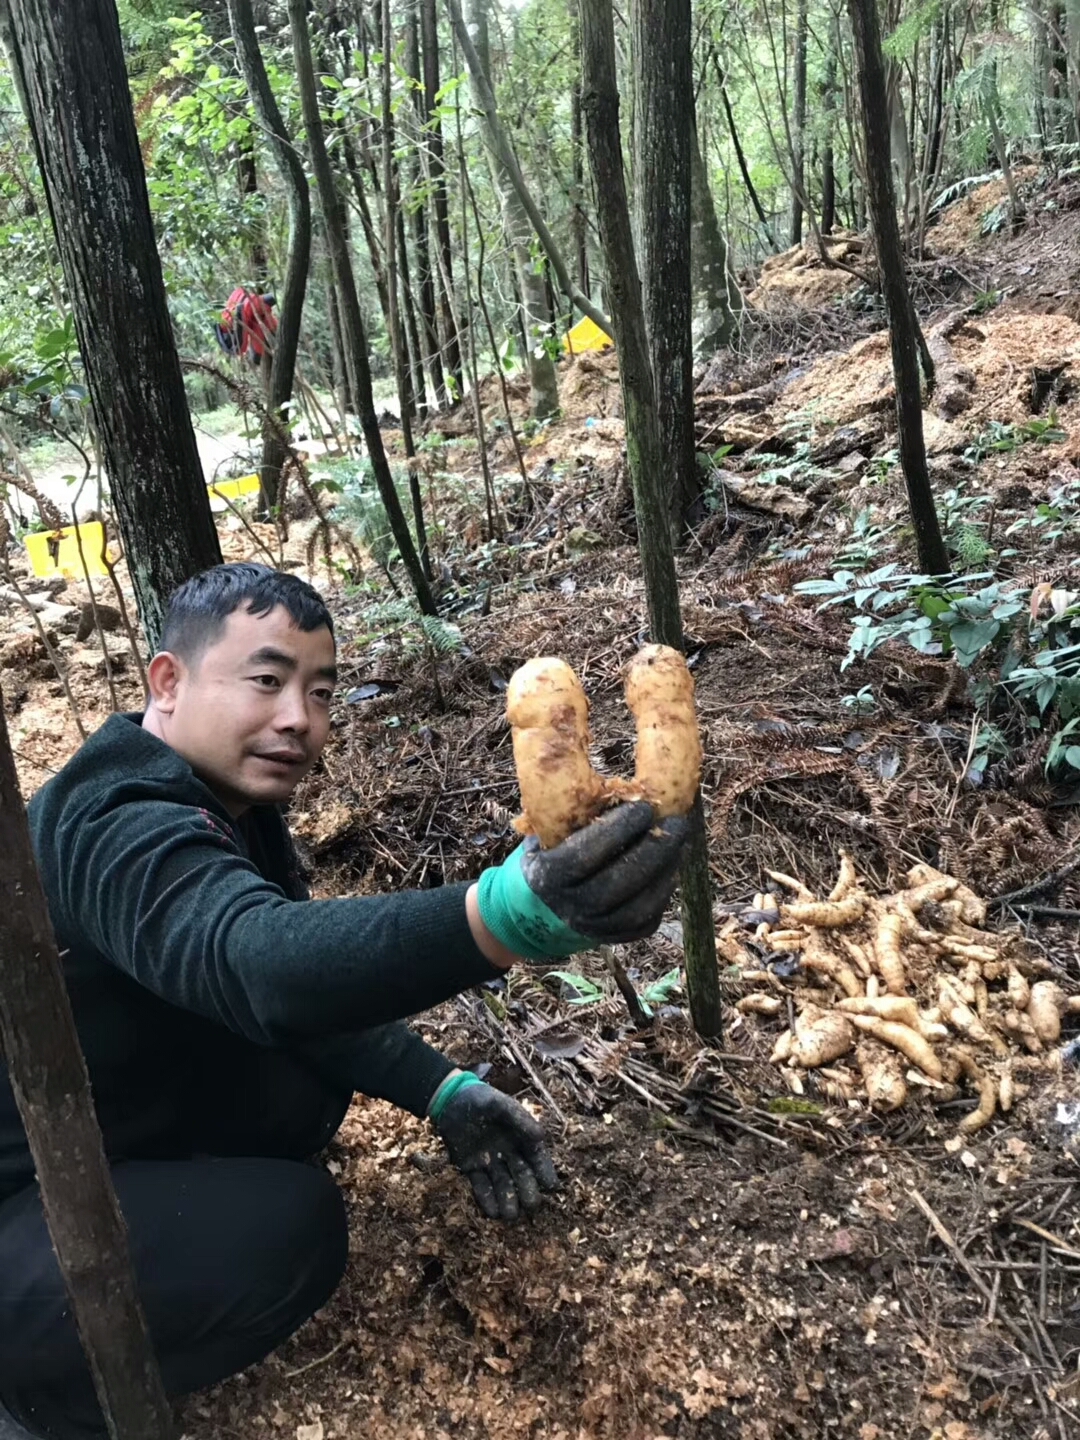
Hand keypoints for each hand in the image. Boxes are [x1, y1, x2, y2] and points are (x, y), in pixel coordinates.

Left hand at [433, 1081, 558, 1220]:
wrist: (448, 1100)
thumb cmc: (479, 1098)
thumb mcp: (499, 1104)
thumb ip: (519, 1119)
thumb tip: (541, 1137)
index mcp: (520, 1137)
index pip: (537, 1157)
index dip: (544, 1171)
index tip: (550, 1186)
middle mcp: (508, 1153)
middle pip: (522, 1176)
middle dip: (528, 1191)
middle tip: (531, 1205)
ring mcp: (489, 1162)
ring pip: (502, 1185)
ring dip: (508, 1200)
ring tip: (511, 1215)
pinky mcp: (471, 1168)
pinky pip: (480, 1187)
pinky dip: (487, 1199)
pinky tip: (493, 1212)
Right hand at [476, 801, 689, 960]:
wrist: (527, 916)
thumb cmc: (542, 862)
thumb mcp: (543, 840)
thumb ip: (571, 820)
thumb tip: (616, 789)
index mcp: (549, 877)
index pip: (589, 852)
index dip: (620, 828)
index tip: (644, 807)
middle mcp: (572, 907)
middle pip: (622, 879)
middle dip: (655, 848)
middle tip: (677, 822)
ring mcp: (593, 928)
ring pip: (640, 904)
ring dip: (666, 871)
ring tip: (679, 843)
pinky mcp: (611, 939)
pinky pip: (645, 920)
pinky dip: (662, 893)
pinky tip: (670, 869)